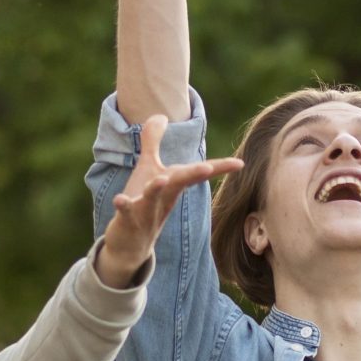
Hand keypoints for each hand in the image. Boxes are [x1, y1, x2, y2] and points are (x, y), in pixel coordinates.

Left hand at [98, 115, 243, 288]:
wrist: (130, 245)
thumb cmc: (143, 204)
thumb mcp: (148, 170)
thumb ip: (153, 141)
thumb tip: (161, 115)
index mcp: (171, 184)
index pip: (197, 173)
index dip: (219, 167)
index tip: (241, 163)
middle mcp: (162, 197)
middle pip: (179, 183)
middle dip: (193, 174)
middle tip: (208, 168)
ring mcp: (145, 211)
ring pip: (152, 200)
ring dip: (156, 190)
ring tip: (163, 179)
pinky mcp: (126, 221)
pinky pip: (125, 213)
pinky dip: (124, 206)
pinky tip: (120, 199)